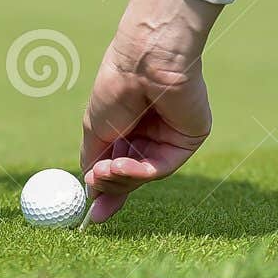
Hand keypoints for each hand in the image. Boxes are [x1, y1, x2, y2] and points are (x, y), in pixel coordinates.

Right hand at [80, 0, 221, 223]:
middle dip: (112, 187)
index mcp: (125, 127)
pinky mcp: (189, 138)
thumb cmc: (116, 87)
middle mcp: (149, 133)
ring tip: (106, 170)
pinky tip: (125, 166)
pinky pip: (164, 166)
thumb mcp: (95, 128)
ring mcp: (169, 137)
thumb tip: (89, 189)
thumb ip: (94, 159)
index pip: (117, 167)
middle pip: (132, 176)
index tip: (91, 217)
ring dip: (123, 178)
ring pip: (146, 174)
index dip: (105, 191)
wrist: (145, 60)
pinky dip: (143, 172)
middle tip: (96, 193)